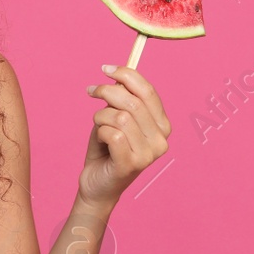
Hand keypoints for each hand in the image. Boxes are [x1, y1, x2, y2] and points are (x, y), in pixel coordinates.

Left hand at [79, 64, 170, 210]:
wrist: (97, 185)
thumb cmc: (107, 148)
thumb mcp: (116, 117)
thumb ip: (122, 98)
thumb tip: (117, 75)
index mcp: (162, 125)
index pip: (148, 92)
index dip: (126, 75)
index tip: (106, 68)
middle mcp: (161, 140)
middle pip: (132, 102)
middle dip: (106, 92)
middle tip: (91, 91)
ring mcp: (149, 155)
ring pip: (119, 117)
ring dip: (100, 117)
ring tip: (98, 126)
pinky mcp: (131, 165)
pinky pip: (112, 134)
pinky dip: (99, 133)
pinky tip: (101, 142)